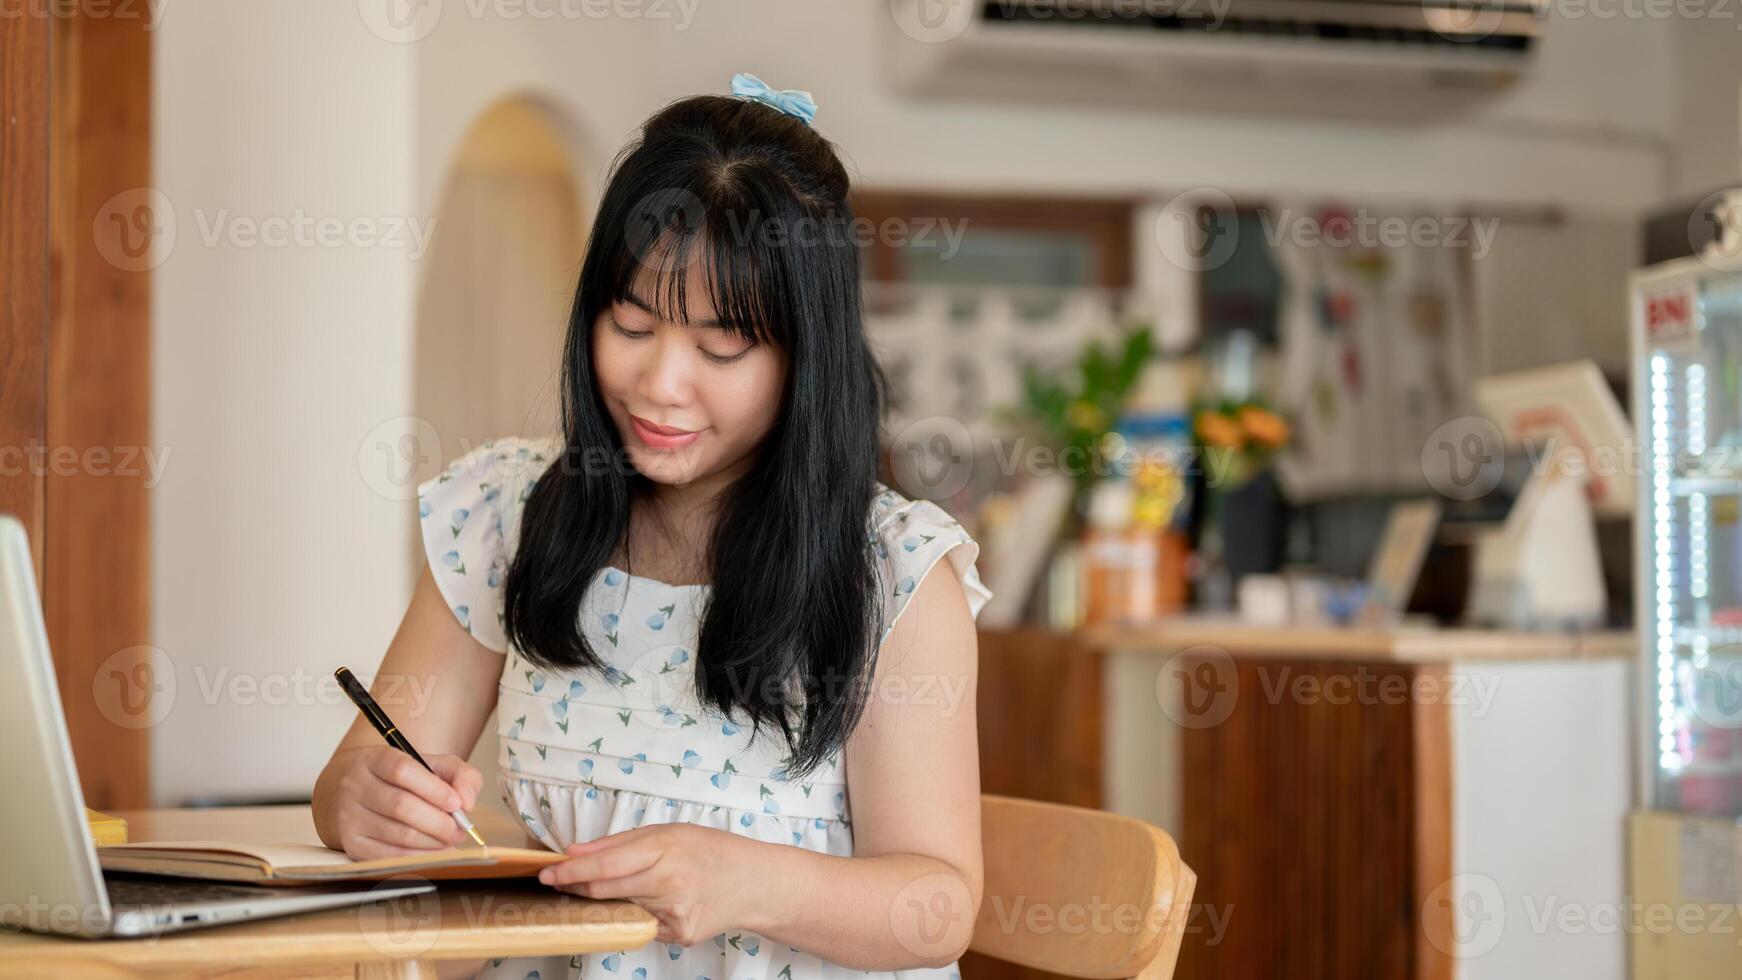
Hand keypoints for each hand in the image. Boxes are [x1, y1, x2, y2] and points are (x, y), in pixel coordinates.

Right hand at [317, 746, 482, 858]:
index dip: (434, 790)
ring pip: (398, 833)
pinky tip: (436, 853)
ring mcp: (349, 815)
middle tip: (460, 831)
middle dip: (438, 822)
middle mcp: (355, 785)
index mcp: (375, 759)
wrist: (367, 794)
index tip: (457, 804)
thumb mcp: (437, 766)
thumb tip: (466, 802)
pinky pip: (389, 856)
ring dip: (432, 842)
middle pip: (401, 805)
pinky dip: (419, 857)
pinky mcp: (351, 843)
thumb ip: (461, 775)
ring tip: (451, 840)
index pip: (403, 770)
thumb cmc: (409, 780)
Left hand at [537, 823, 759, 944]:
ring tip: (617, 886)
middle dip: (577, 887)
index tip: (547, 873)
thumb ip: (620, 843)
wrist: (754, 882)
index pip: (606, 864)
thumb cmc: (711, 850)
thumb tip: (575, 853)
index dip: (572, 872)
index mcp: (666, 849)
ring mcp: (674, 913)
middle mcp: (669, 883)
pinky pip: (643, 924)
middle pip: (606, 890)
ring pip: (622, 908)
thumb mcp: (669, 832)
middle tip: (557, 882)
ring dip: (609, 899)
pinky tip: (656, 901)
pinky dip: (639, 912)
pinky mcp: (679, 934)